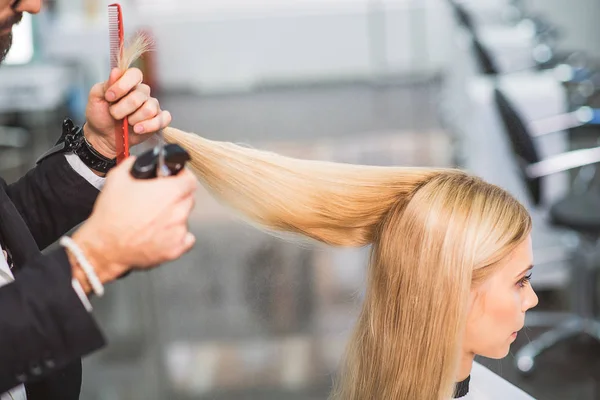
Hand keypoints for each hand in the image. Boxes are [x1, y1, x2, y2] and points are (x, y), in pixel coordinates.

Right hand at [70, 157, 197, 290]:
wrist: (105, 246)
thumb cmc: (111, 216)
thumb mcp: (117, 179)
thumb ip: (132, 165)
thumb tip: (138, 162)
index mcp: (169, 192)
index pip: (190, 180)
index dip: (183, 178)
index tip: (176, 180)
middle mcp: (178, 211)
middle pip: (188, 199)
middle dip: (177, 197)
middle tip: (159, 201)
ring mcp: (179, 231)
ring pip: (185, 219)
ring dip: (175, 217)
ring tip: (154, 220)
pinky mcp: (176, 249)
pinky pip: (185, 239)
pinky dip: (176, 236)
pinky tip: (160, 234)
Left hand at [84, 68, 171, 159]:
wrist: (103, 136)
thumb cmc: (100, 115)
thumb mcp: (96, 97)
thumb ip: (106, 85)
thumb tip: (116, 72)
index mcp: (129, 83)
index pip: (135, 74)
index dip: (123, 85)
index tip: (109, 97)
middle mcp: (143, 93)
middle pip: (139, 96)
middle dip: (122, 108)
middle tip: (114, 114)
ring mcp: (152, 106)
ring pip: (149, 109)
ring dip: (134, 119)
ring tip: (126, 123)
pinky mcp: (159, 121)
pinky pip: (163, 120)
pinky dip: (149, 126)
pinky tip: (137, 129)